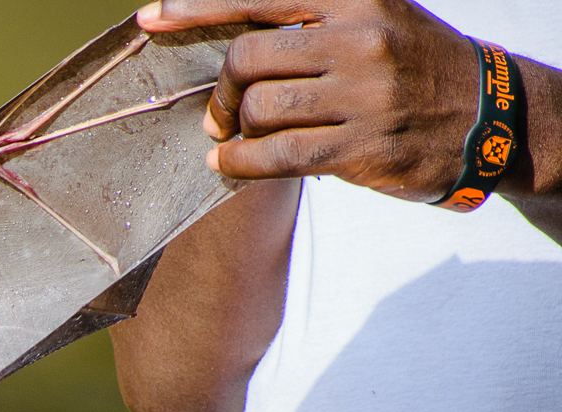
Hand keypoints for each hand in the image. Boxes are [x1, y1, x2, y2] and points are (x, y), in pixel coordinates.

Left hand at [136, 0, 481, 201]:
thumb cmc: (412, 66)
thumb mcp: (374, 18)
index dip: (197, 8)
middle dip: (222, 91)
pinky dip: (237, 164)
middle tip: (221, 113)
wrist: (488, 116)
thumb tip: (234, 33)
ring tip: (236, 138)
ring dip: (232, 130)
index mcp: (354, 0)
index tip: (153, 17)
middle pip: (245, 59)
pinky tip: (228, 165)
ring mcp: (360, 94)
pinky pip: (272, 156)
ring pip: (256, 109)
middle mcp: (357, 39)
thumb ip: (311, 19)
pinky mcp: (359, 147)